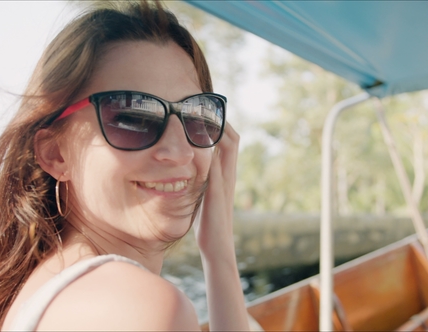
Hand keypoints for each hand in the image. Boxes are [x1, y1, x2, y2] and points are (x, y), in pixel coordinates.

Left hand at [194, 121, 239, 259]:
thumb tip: (194, 170)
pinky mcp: (217, 192)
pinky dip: (210, 150)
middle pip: (233, 139)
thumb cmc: (209, 223)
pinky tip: (199, 140)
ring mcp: (225, 182)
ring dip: (219, 129)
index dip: (222, 124)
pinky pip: (216, 165)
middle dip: (222, 120)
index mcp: (226, 175)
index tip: (208, 110)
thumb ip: (204, 182)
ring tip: (205, 113)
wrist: (217, 246)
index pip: (230, 142)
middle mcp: (229, 175)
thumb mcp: (206, 197)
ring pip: (228, 148)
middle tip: (209, 105)